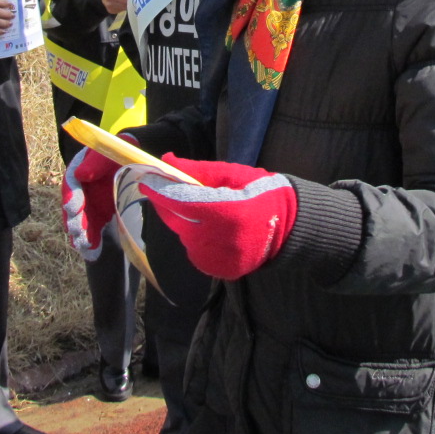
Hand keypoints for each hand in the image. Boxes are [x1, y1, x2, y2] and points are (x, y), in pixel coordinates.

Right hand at [62, 144, 127, 259]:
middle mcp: (80, 189)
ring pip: (80, 221)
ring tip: (82, 244)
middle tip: (76, 229)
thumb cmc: (119, 153)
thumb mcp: (110, 152)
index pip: (72, 182)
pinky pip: (91, 231)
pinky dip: (90, 242)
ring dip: (80, 233)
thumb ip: (96, 162)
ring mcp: (88, 205)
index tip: (72, 207)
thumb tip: (81, 175)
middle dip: (74, 219)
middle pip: (73, 205)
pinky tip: (91, 252)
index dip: (72, 195)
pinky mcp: (97, 217)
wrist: (132, 165)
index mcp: (80, 170)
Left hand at [138, 154, 297, 279]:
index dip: (159, 189)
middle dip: (170, 204)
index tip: (145, 178)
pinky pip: (194, 250)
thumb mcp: (232, 173)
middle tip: (176, 190)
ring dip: (184, 222)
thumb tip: (166, 162)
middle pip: (177, 220)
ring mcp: (218, 259)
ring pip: (183, 236)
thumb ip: (198, 170)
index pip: (180, 200)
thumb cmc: (261, 192)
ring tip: (206, 212)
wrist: (289, 227)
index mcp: (227, 212)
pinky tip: (212, 230)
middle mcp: (220, 240)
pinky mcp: (218, 271)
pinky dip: (195, 238)